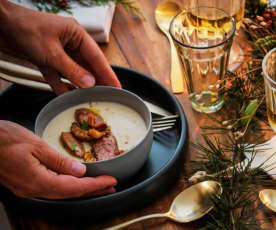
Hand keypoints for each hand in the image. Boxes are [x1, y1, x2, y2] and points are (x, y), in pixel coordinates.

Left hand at [0, 1, 120, 93]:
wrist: (1, 24)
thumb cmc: (25, 28)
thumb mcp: (51, 52)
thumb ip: (71, 69)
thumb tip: (89, 83)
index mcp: (76, 35)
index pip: (97, 57)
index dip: (107, 73)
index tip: (116, 86)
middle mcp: (70, 43)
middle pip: (87, 66)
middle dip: (95, 80)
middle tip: (106, 94)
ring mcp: (58, 52)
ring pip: (73, 71)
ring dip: (78, 84)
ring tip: (88, 96)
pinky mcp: (47, 59)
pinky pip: (57, 75)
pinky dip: (60, 84)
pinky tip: (64, 93)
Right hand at [0, 120, 116, 198]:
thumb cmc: (3, 139)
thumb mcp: (35, 145)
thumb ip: (59, 160)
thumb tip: (79, 171)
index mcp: (38, 180)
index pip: (75, 187)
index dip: (95, 185)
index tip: (110, 181)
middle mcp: (34, 189)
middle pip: (70, 193)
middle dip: (93, 190)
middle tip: (110, 186)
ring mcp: (29, 188)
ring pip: (62, 192)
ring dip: (82, 188)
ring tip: (98, 185)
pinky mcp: (26, 183)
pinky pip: (52, 187)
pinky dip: (68, 185)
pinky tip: (75, 180)